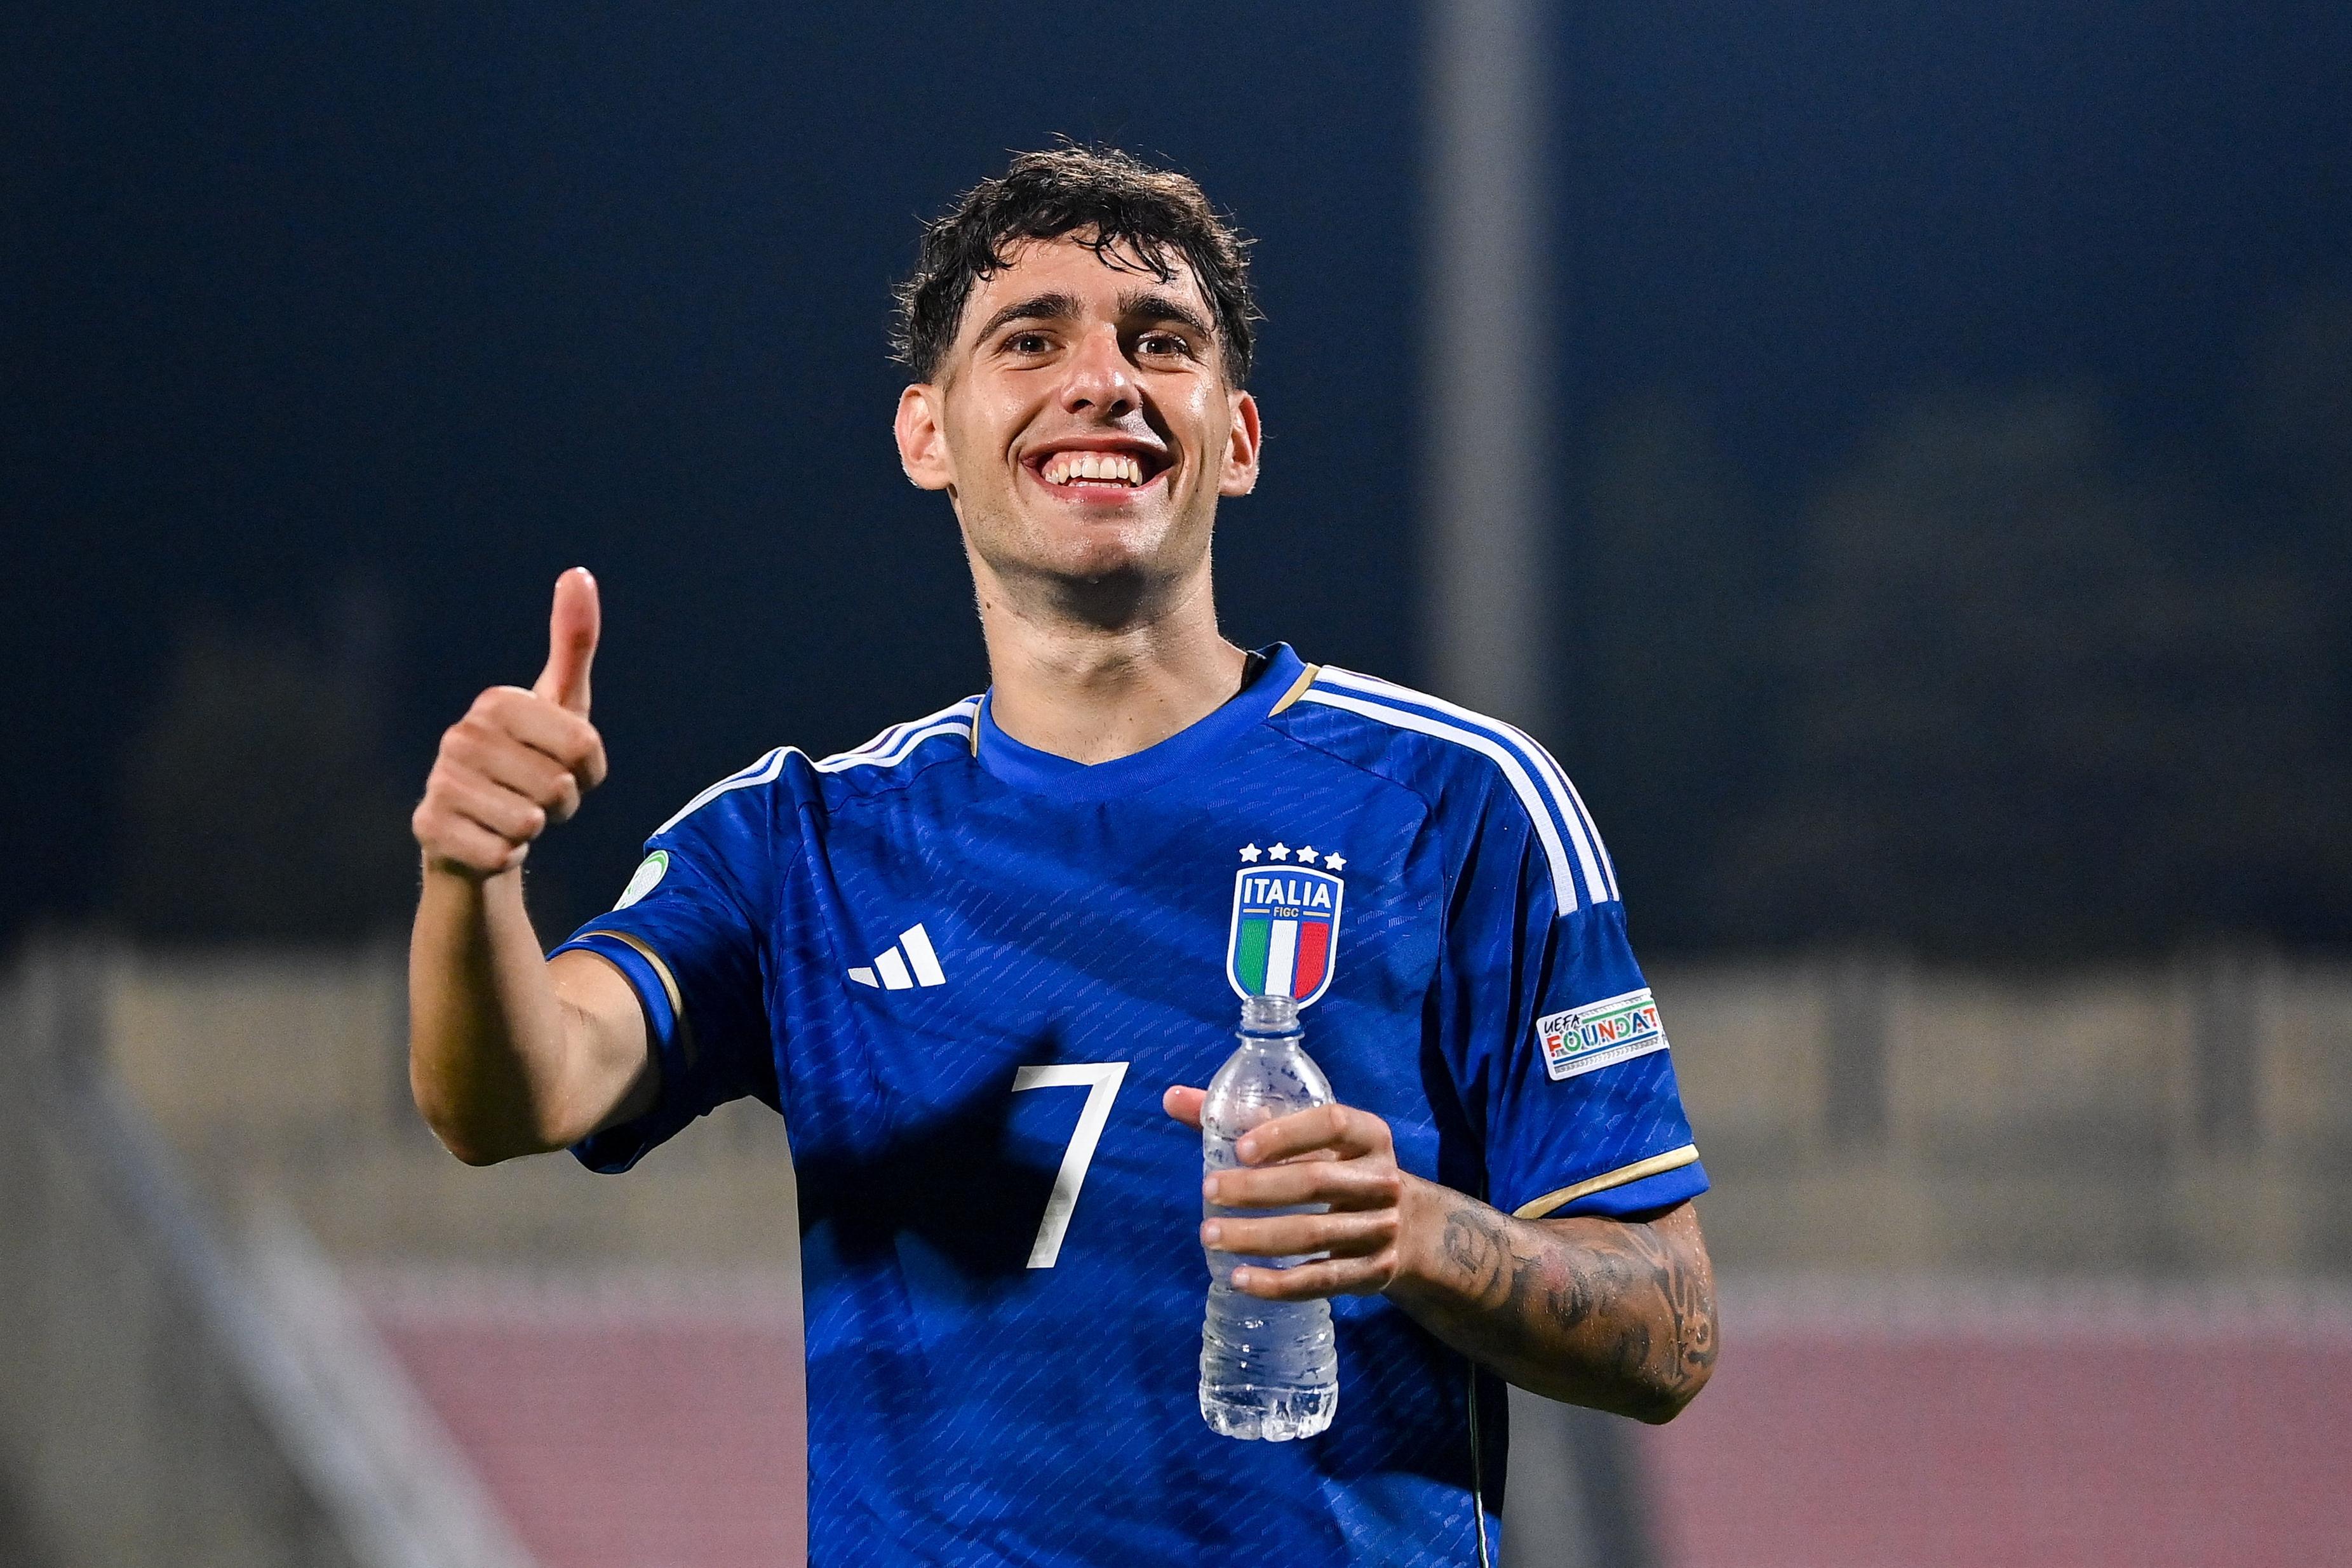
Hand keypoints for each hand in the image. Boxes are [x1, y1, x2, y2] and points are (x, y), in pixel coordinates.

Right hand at [412, 568, 609, 878]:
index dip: (589, 771)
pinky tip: (489, 840)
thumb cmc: (529, 763)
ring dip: (535, 830)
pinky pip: (502, 854)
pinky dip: (508, 857)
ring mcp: (440, 781)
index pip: (584, 747)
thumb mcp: (562, 705)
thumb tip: (577, 573)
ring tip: (513, 816)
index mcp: (497, 702)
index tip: (566, 766)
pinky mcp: (428, 829)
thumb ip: (574, 643)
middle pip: (559, 786)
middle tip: (536, 796)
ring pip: (530, 822)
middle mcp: (460, 735)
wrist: (477, 832)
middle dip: (562, 804)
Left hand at [1162, 1086, 1432, 1300]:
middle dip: (1256, 1189)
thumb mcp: (1309, 1138)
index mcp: (1369, 1135)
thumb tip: (1172, 1098)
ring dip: (1257, 1237)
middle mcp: (1381, 1180)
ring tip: (1210, 1234)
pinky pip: (1320, 1281)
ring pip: (1312, 1235)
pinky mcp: (1372, 1272)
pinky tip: (1239, 1279)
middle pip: (1314, 1182)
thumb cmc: (1336, 1169)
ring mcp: (1380, 1229)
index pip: (1332, 1123)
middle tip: (1208, 1190)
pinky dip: (1278, 1284)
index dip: (1285, 1134)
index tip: (1240, 1148)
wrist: (1407, 1227)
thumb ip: (1243, 1118)